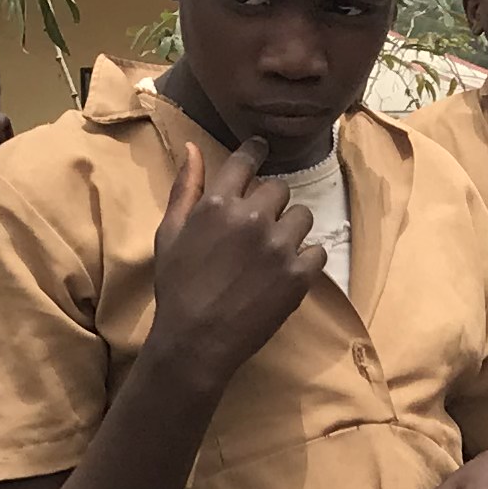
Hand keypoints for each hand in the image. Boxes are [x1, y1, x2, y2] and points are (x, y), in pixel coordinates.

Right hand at [147, 137, 326, 390]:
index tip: (262, 151)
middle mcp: (253, 218)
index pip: (247, 160)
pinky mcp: (298, 275)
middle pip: (279, 188)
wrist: (196, 342)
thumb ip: (186, 188)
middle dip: (270, 202)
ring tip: (273, 251)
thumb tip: (192, 147)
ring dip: (291, 228)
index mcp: (219, 203)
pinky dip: (306, 259)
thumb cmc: (177, 287)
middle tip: (259, 226)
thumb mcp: (169, 233)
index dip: (256, 152)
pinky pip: (318, 251)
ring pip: (303, 216)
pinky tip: (286, 272)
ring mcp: (279, 246)